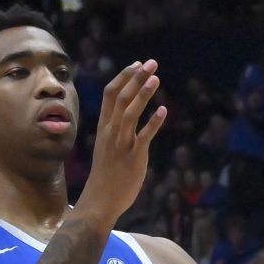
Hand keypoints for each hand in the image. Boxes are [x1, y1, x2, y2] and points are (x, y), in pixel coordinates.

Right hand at [71, 61, 165, 227]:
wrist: (100, 200)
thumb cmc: (106, 174)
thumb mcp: (106, 146)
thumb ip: (115, 130)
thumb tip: (126, 116)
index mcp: (104, 127)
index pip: (110, 94)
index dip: (123, 77)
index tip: (137, 64)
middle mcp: (111, 131)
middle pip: (120, 97)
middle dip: (135, 77)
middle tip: (151, 62)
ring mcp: (121, 143)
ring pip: (130, 112)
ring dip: (143, 93)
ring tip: (156, 78)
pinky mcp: (134, 156)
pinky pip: (144, 136)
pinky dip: (154, 122)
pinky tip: (164, 111)